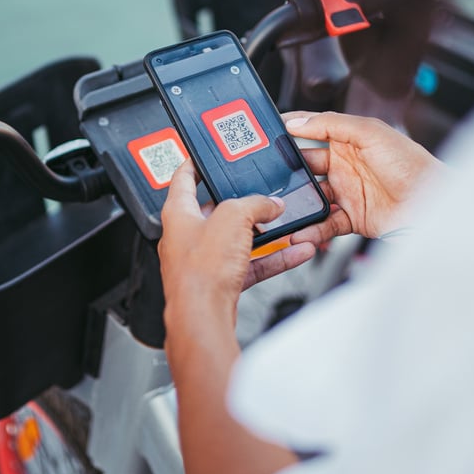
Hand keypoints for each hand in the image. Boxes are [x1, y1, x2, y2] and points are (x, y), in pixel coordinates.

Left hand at [158, 160, 315, 343]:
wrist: (203, 317)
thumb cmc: (201, 271)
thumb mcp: (233, 218)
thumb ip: (255, 205)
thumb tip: (270, 204)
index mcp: (178, 214)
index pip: (182, 179)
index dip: (194, 164)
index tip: (203, 156)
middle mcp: (187, 236)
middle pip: (215, 211)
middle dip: (241, 203)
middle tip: (260, 194)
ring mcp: (204, 261)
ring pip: (237, 240)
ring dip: (262, 233)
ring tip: (285, 223)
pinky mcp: (220, 282)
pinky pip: (251, 264)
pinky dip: (273, 258)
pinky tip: (295, 252)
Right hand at [284, 111, 442, 242]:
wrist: (434, 204)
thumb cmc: (412, 165)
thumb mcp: (371, 132)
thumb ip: (332, 123)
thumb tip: (299, 121)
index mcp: (350, 139)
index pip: (314, 129)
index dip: (292, 129)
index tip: (269, 134)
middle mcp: (346, 165)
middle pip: (307, 165)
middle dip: (288, 170)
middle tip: (270, 175)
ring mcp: (348, 192)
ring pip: (312, 196)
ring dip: (298, 203)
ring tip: (282, 207)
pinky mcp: (352, 217)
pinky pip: (325, 222)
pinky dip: (313, 228)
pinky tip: (303, 230)